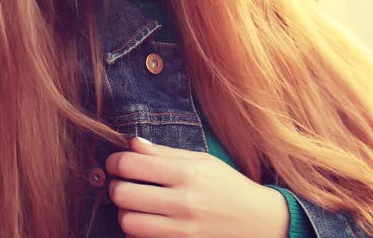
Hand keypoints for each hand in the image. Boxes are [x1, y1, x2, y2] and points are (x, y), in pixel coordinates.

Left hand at [106, 137, 288, 237]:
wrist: (258, 221)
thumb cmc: (228, 185)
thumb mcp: (201, 160)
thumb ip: (164, 153)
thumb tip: (132, 143)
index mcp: (186, 173)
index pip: (131, 165)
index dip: (114, 162)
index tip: (114, 162)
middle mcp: (183, 202)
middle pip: (123, 194)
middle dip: (115, 186)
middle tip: (121, 183)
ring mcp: (182, 230)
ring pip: (128, 222)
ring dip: (124, 211)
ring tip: (134, 203)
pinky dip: (137, 230)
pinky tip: (146, 220)